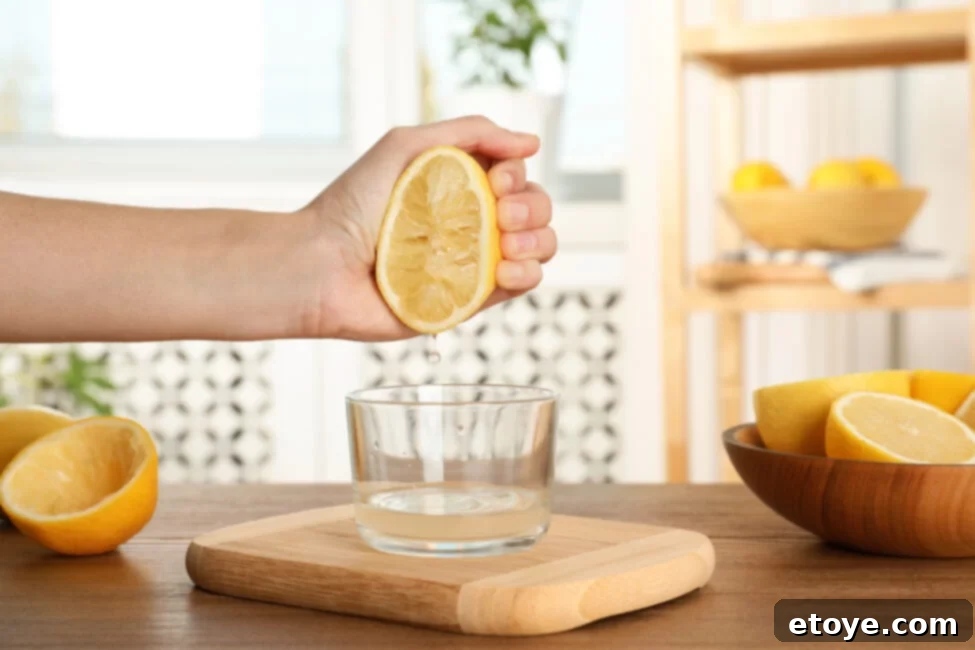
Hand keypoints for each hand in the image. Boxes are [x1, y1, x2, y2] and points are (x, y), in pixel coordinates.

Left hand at [304, 115, 556, 341]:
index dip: (517, 175)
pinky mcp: (470, 300)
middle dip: (532, 207)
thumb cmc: (353, 204)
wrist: (322, 266)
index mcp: (459, 185)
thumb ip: (471, 133)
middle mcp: (471, 222)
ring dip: (537, 240)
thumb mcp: (407, 146)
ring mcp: (474, 262)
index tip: (495, 181)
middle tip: (502, 213)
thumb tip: (532, 143)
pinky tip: (505, 269)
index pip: (515, 175)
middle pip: (536, 210)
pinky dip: (527, 273)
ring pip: (539, 246)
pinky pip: (522, 285)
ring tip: (505, 243)